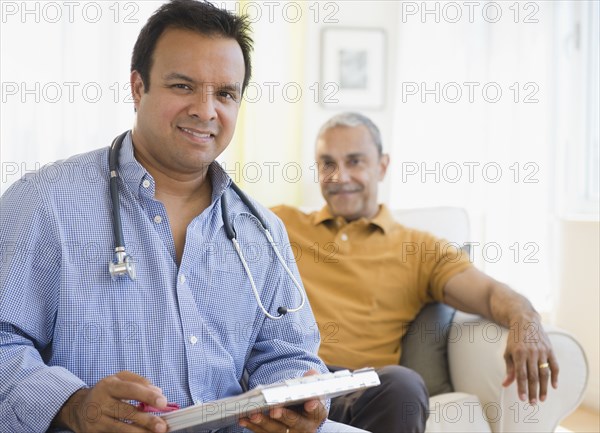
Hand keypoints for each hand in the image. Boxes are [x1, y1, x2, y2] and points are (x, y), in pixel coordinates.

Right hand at [52, 371, 168, 432]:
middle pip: (126, 412)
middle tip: (162, 426)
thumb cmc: (106, 392)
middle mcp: (100, 402)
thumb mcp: (120, 379)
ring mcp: (95, 420)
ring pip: (120, 428)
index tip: (163, 402)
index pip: (130, 390)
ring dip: (139, 432)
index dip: (148, 396)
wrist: (78, 408)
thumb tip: (158, 392)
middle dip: (146, 420)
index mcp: (108, 385)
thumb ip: (140, 382)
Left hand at [239, 370, 327, 432]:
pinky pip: (262, 432)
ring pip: (276, 430)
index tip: (309, 403)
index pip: (317, 410)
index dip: (314, 407)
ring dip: (263, 422)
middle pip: (294, 422)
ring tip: (252, 413)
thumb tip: (311, 373)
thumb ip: (310, 380)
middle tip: (274, 410)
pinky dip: (252, 426)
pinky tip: (244, 418)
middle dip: (284, 416)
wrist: (298, 410)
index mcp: (317, 414)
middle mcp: (305, 427)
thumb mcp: (310, 388)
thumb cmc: (303, 397)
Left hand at [502, 319, 558, 404]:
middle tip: (533, 403)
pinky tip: (554, 386)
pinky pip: (555, 366)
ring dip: (544, 388)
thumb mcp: (508, 352)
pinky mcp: (550, 350)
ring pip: (544, 373)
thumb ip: (509, 368)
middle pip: (533, 376)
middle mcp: (531, 353)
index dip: (522, 388)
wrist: (525, 321)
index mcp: (519, 353)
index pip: (521, 375)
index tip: (522, 399)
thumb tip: (506, 384)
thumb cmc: (514, 338)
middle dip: (533, 391)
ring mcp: (542, 351)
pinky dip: (555, 377)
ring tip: (542, 399)